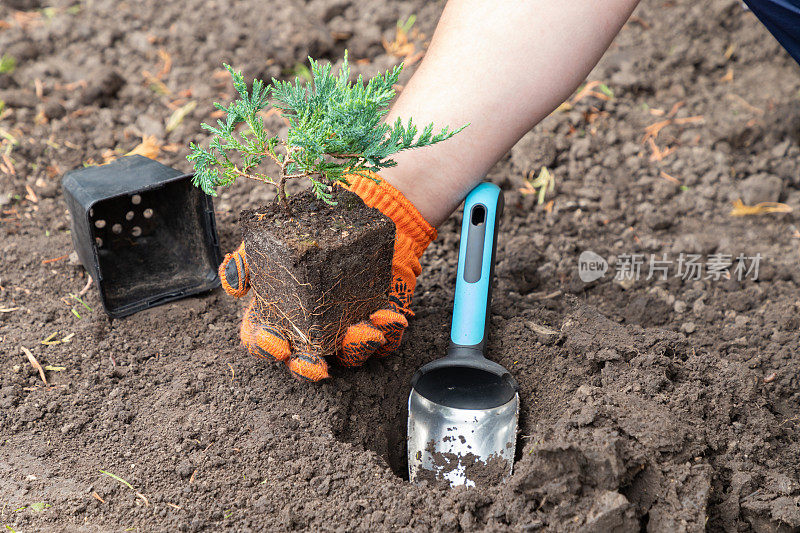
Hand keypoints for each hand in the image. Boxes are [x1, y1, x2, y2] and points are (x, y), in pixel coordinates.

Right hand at [218, 172, 435, 380]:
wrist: (352, 216)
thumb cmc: (305, 235)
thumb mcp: (272, 241)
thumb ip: (246, 260)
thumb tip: (233, 285)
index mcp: (279, 316)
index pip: (264, 343)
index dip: (267, 348)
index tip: (278, 344)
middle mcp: (311, 331)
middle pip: (304, 364)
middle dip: (308, 369)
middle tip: (316, 367)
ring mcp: (345, 329)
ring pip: (349, 356)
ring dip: (356, 349)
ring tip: (364, 331)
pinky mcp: (377, 322)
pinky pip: (386, 340)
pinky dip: (389, 333)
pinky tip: (388, 317)